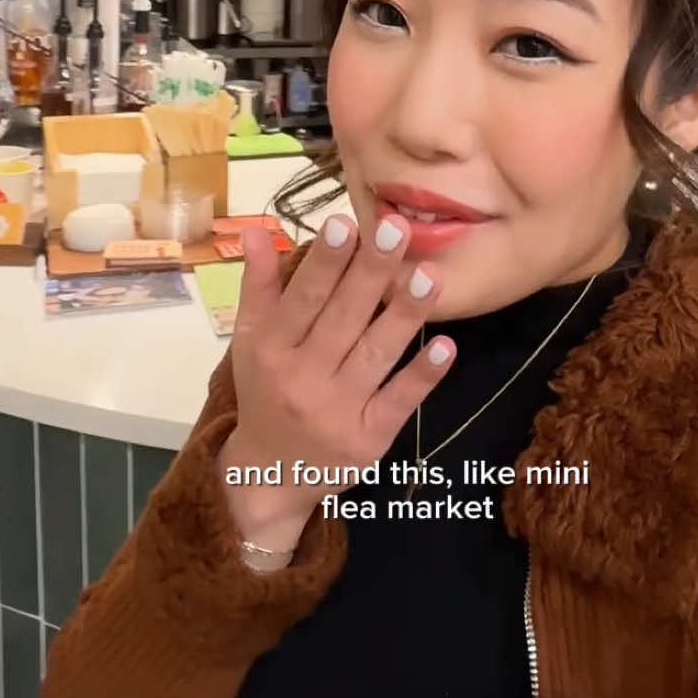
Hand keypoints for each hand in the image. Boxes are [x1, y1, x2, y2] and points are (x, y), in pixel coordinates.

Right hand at [219, 214, 454, 550]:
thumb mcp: (250, 341)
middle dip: (371, 272)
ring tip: (431, 274)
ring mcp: (339, 411)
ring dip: (405, 313)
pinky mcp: (370, 439)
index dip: (325, 261)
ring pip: (376, 354)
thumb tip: (256, 228)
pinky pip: (399, 401)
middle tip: (398, 229)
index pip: (304, 298)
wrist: (269, 475)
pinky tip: (447, 346)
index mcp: (273, 349)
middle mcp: (303, 379)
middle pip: (343, 318)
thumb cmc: (265, 392)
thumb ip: (258, 284)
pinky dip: (422, 375)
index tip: (346, 221)